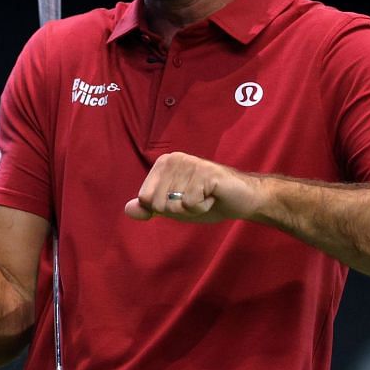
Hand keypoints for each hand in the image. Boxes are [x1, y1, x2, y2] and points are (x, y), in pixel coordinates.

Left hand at [125, 151, 260, 222]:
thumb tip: (128, 210)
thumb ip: (149, 208)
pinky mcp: (205, 172)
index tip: (182, 199)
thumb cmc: (205, 201)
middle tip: (196, 198)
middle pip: (158, 203)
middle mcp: (173, 159)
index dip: (164, 208)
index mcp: (162, 164)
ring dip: (193, 209)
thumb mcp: (172, 208)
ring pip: (174, 205)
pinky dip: (203, 207)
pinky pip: (191, 204)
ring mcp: (190, 163)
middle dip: (178, 210)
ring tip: (206, 196)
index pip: (145, 198)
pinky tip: (213, 196)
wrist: (241, 199)